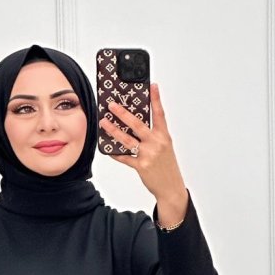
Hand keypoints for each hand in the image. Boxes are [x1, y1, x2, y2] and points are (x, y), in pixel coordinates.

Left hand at [99, 83, 188, 217]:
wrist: (171, 188)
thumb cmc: (167, 167)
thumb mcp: (165, 147)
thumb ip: (153, 135)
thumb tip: (135, 125)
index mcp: (164, 136)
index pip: (160, 114)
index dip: (156, 99)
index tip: (152, 85)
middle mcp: (156, 143)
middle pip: (137, 124)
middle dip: (123, 113)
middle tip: (112, 105)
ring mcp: (148, 155)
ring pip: (127, 139)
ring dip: (113, 130)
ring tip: (104, 122)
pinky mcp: (141, 166)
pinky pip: (124, 157)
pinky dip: (115, 153)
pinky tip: (108, 149)